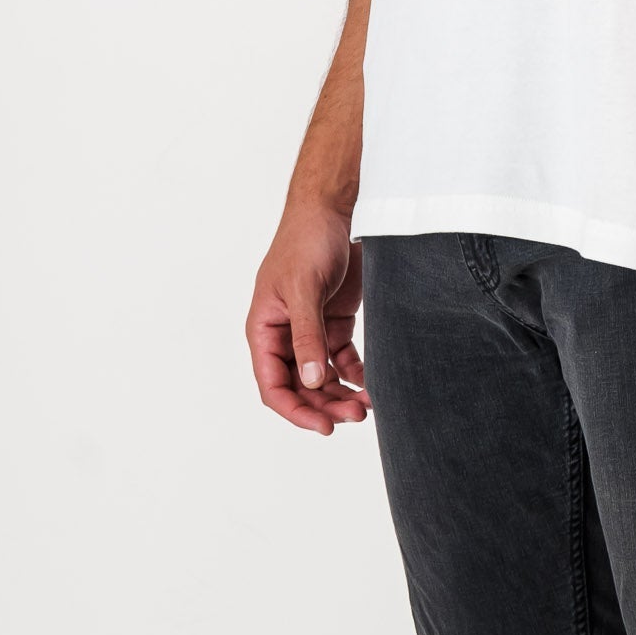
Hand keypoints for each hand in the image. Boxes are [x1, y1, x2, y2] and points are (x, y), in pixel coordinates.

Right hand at [246, 202, 372, 435]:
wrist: (333, 206)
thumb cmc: (306, 240)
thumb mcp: (304, 288)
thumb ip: (307, 335)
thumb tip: (310, 382)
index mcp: (264, 329)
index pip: (273, 385)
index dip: (296, 410)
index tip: (322, 427)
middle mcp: (285, 335)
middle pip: (301, 386)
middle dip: (325, 405)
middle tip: (355, 417)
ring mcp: (311, 329)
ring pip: (322, 377)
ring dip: (341, 394)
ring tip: (367, 406)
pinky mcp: (335, 320)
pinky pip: (342, 358)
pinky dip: (355, 373)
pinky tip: (370, 383)